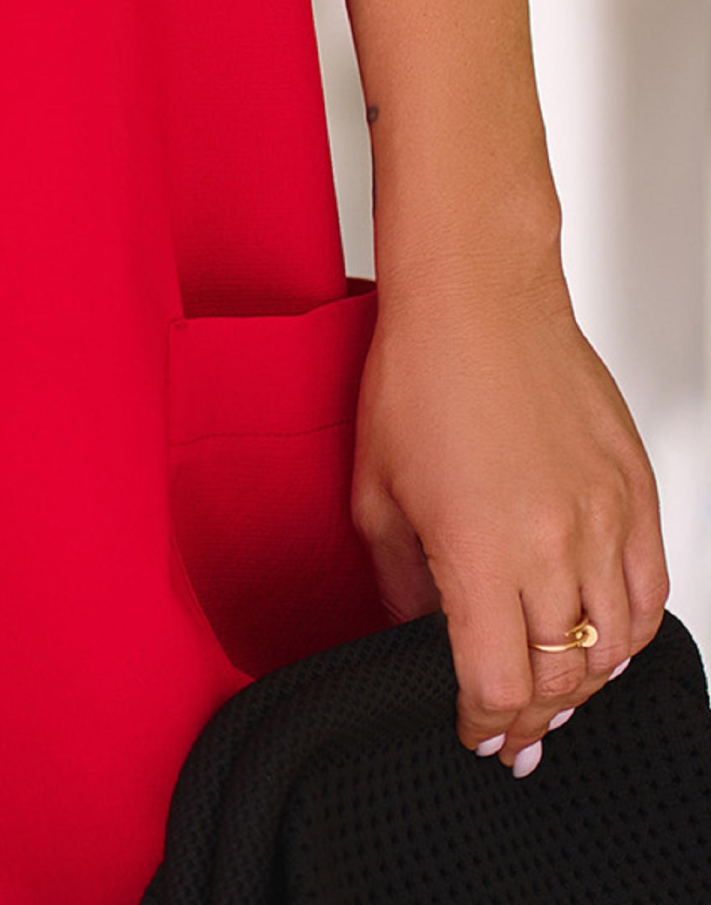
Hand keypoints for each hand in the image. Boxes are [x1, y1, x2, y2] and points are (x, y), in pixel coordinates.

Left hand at [351, 275, 667, 773]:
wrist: (479, 295)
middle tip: (514, 731)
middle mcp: (551, 541)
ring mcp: (602, 517)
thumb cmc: (420, 372)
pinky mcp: (635, 491)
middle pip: (561, 676)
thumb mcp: (376, 490)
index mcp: (478, 548)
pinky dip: (632, 632)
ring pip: (614, 645)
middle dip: (532, 718)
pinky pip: (650, 591)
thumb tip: (416, 636)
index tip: (474, 733)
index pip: (498, 683)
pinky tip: (606, 641)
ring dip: (585, 684)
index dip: (485, 724)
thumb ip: (400, 581)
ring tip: (557, 697)